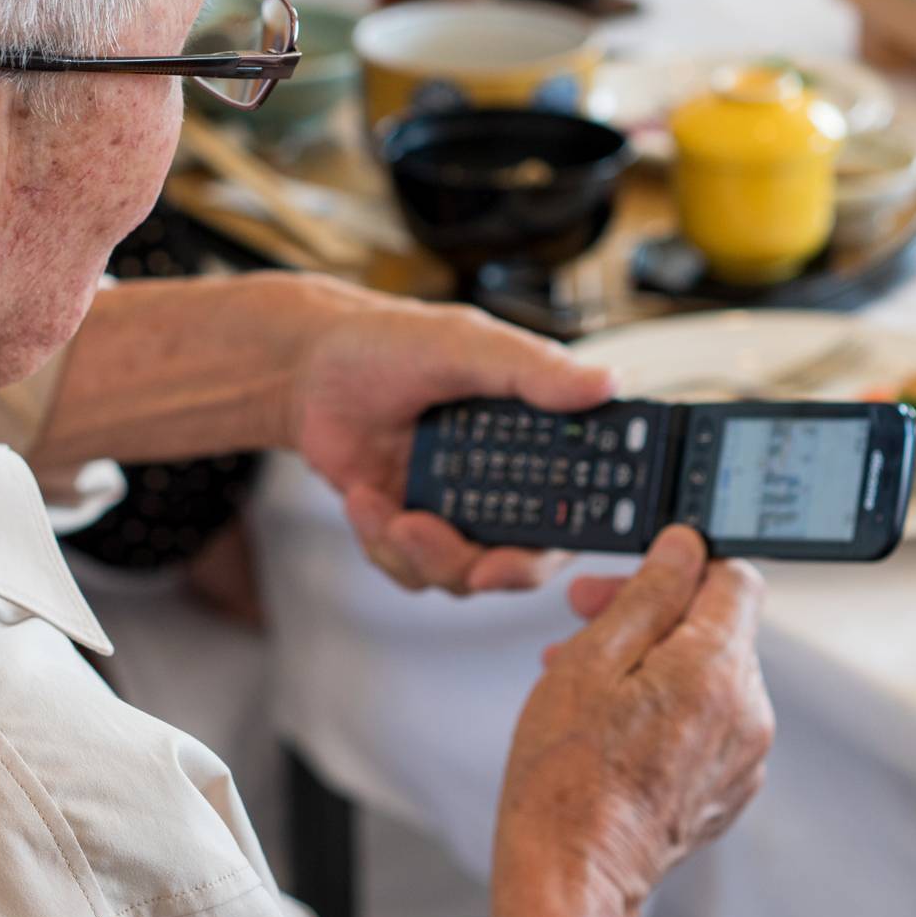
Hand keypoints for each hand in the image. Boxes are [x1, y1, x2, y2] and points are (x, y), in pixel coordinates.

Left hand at [287, 281, 613, 593]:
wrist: (309, 369)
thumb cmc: (392, 342)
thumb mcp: (466, 345)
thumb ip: (532, 370)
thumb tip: (607, 383)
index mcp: (538, 434)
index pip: (583, 499)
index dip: (580, 532)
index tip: (547, 545)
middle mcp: (507, 480)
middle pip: (526, 558)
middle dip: (495, 568)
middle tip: (472, 566)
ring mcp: (458, 508)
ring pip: (464, 574)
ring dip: (427, 555)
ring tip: (391, 514)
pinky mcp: (411, 527)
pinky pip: (411, 569)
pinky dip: (383, 543)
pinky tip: (362, 500)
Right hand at [489, 527, 773, 916]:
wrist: (570, 873)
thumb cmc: (567, 776)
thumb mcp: (593, 659)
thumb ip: (649, 593)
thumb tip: (684, 546)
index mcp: (718, 669)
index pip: (735, 577)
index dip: (679, 567)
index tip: (634, 580)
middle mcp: (748, 711)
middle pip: (717, 627)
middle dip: (652, 615)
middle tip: (586, 620)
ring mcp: (744, 756)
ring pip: (708, 674)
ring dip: (652, 662)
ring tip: (586, 679)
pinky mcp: (729, 788)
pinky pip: (708, 721)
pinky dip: (667, 708)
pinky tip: (613, 722)